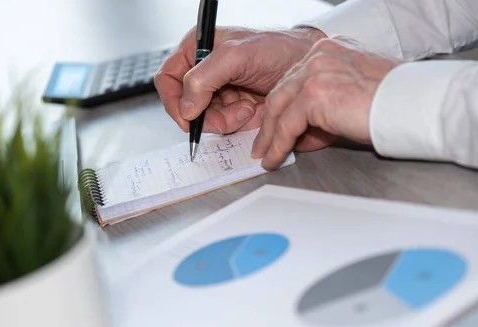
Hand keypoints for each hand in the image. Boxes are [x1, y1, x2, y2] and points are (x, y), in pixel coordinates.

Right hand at [154, 26, 326, 134]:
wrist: (310, 68)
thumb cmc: (279, 50)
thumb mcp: (237, 56)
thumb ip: (204, 77)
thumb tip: (187, 108)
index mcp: (197, 49)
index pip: (168, 79)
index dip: (174, 102)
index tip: (189, 119)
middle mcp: (206, 71)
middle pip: (188, 106)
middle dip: (210, 115)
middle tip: (234, 112)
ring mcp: (221, 91)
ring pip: (208, 120)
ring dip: (229, 120)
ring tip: (250, 107)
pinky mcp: (236, 108)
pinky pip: (227, 126)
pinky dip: (240, 124)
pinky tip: (255, 111)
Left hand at [251, 37, 399, 169]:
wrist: (413, 105)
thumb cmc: (396, 103)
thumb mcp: (354, 95)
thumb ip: (327, 105)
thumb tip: (307, 132)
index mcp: (330, 51)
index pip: (295, 79)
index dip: (283, 107)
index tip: (275, 126)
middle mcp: (320, 56)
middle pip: (282, 91)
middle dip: (270, 122)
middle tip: (263, 143)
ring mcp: (316, 72)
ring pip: (279, 107)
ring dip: (270, 136)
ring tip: (265, 155)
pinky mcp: (315, 94)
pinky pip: (286, 125)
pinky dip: (278, 145)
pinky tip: (275, 158)